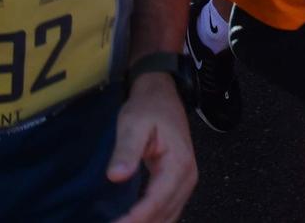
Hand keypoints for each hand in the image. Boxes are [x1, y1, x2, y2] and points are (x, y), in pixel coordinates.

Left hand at [108, 73, 198, 222]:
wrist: (162, 95)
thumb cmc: (148, 107)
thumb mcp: (133, 124)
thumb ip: (126, 151)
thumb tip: (116, 177)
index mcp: (178, 163)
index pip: (156, 201)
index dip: (135, 219)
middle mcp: (187, 177)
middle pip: (164, 215)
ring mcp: (186, 182)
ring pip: (168, 217)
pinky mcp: (178, 184)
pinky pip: (168, 211)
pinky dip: (153, 220)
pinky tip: (135, 221)